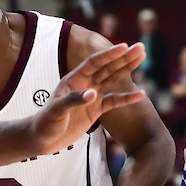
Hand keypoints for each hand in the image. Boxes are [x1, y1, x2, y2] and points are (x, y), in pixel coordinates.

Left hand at [28, 43, 145, 154]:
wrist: (43, 138)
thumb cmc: (45, 122)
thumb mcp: (56, 110)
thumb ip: (73, 100)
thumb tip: (94, 94)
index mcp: (74, 79)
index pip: (94, 63)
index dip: (109, 55)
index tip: (124, 46)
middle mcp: (85, 84)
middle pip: (108, 67)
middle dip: (124, 57)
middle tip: (141, 47)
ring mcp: (92, 96)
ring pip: (113, 79)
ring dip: (127, 69)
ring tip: (142, 57)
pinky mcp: (96, 110)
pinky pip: (115, 101)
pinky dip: (127, 98)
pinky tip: (141, 94)